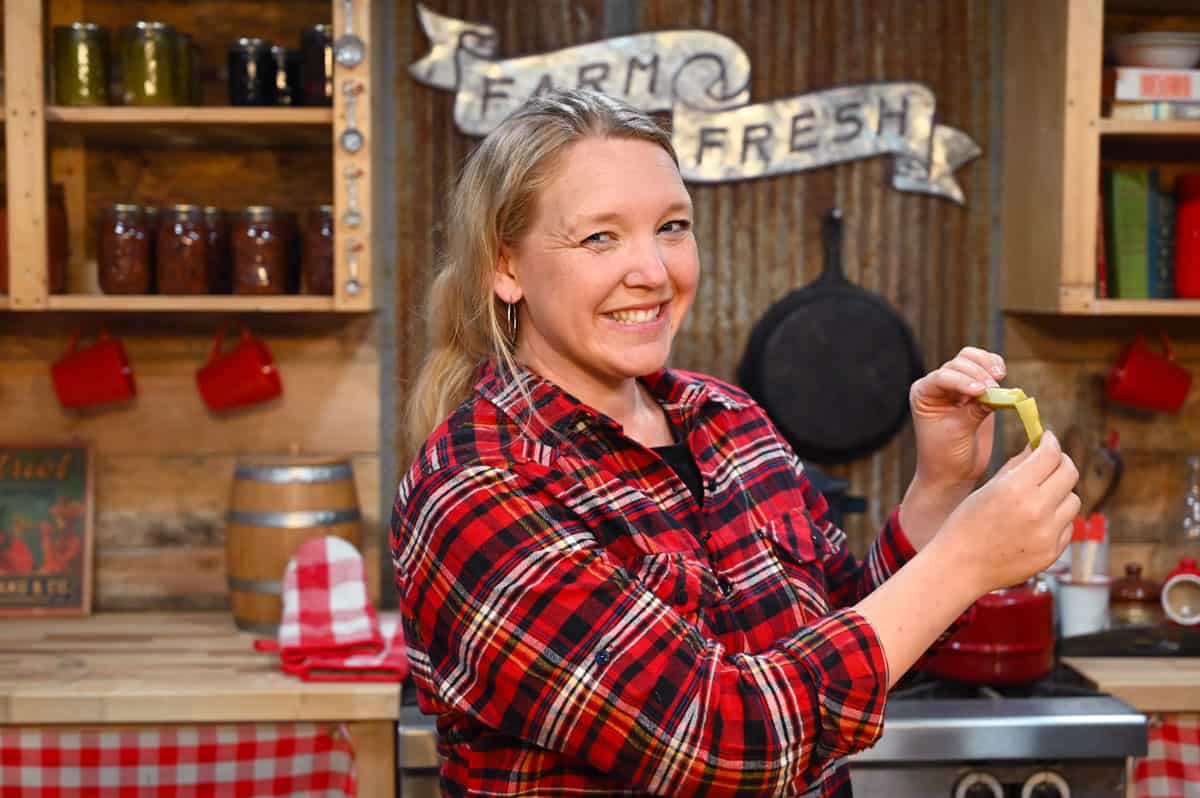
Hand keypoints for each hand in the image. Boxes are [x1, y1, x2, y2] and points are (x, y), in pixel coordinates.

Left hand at [909, 347, 1006, 487]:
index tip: (981, 392)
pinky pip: (985, 369)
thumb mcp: (958, 431)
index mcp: (923, 393)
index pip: (942, 376)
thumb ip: (975, 410)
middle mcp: (937, 385)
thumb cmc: (945, 455)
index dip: (963, 380)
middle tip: (993, 392)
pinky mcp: (976, 392)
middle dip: (978, 374)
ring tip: (1000, 379)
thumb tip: (997, 393)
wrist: (953, 473)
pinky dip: (995, 368)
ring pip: (971, 359)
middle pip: (959, 363)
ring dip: (987, 366)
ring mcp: (957, 386)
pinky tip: (1003, 377)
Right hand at [937, 431, 1079, 593]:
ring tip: (1039, 497)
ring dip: (1060, 493)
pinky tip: (1035, 522)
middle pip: (1070, 473)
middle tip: (1051, 461)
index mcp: (1015, 488)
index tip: (1047, 439)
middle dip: (1061, 462)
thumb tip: (1038, 446)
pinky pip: (1067, 525)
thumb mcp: (987, 488)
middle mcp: (1036, 509)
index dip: (1051, 442)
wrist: (960, 567)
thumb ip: (1016, 465)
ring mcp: (1048, 533)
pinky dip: (1057, 519)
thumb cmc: (966, 524)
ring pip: (1073, 499)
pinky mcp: (1052, 552)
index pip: (1051, 454)